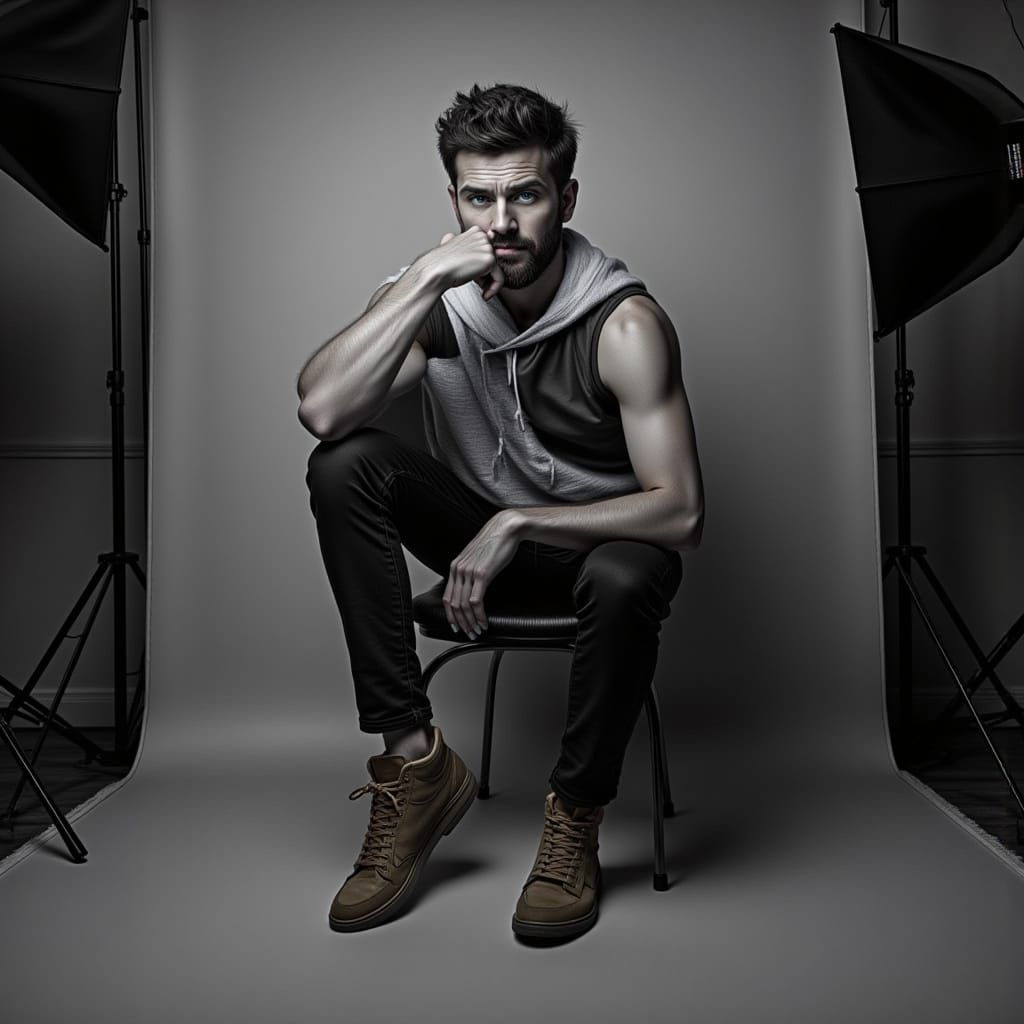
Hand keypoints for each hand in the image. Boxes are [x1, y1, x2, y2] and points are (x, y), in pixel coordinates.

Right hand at [428, 226, 503, 300]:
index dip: (479, 265)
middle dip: (484, 274)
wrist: (435, 271)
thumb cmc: (441, 263)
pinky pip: (499, 279)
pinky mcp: (489, 259)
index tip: (471, 273)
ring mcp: (486, 247)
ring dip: (486, 282)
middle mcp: (482, 236)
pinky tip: (484, 295)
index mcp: (475, 231)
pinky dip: (494, 289)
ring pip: (496, 270)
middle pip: (492, 261)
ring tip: (475, 285)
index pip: (486, 252)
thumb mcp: (454, 248)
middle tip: (472, 280)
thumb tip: (476, 238)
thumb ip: (466, 244)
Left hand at [444, 512, 520, 636]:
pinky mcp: (481, 575)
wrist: (505, 528)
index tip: (456, 626)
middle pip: (454, 604)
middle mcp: (459, 570)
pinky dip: (479, 615)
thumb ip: (471, 571)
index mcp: (456, 566)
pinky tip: (484, 621)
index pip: (447, 597)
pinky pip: (475, 601)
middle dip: (461, 623)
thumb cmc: (495, 542)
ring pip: (463, 606)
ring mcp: (469, 572)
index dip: (450, 615)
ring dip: (470, 622)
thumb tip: (472, 587)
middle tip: (469, 633)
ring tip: (477, 630)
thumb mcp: (477, 558)